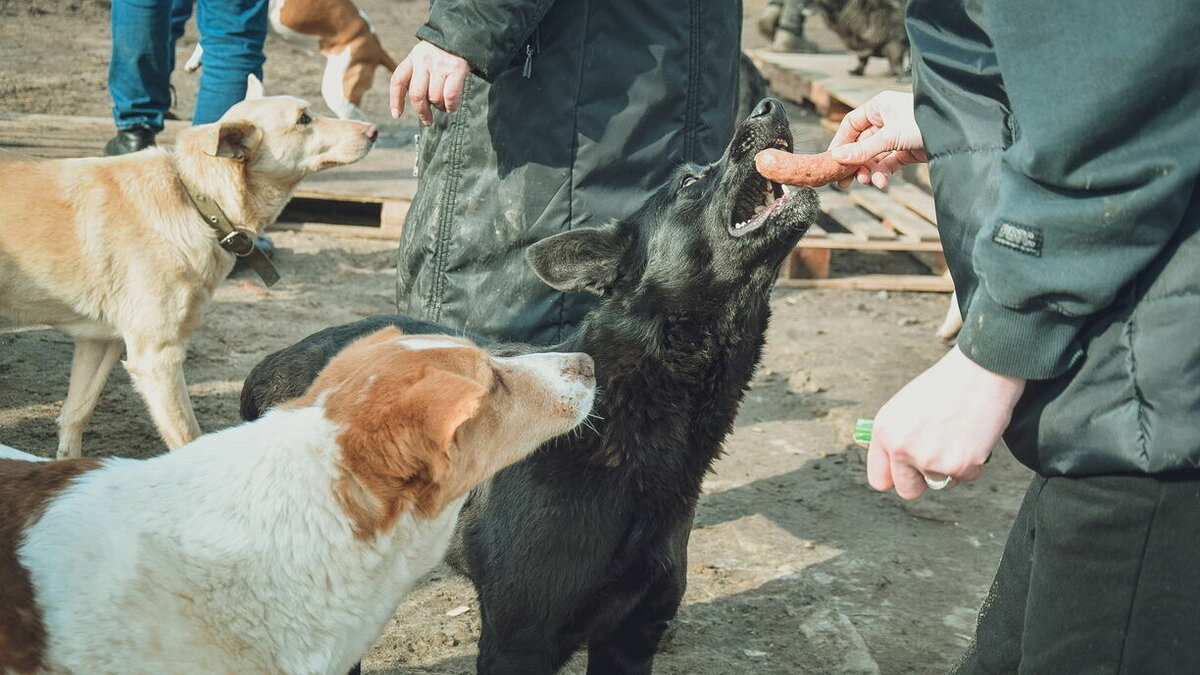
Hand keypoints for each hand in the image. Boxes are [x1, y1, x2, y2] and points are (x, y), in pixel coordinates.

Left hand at [389, 41, 469, 124]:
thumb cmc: (442, 53)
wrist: (462, 34)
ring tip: (443, 106)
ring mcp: (440, 65)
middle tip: (427, 120)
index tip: (397, 115)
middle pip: (417, 94)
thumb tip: (420, 104)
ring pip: (434, 97)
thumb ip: (418, 75)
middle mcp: (424, 60)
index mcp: (413, 58)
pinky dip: (451, 106)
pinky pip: (450, 96)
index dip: (395, 100)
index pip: (398, 80)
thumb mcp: (424, 57)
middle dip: (421, 112)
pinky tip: (451, 107)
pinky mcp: (456, 69)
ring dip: (440, 108)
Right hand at [828, 90, 926, 188]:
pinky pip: (888, 164)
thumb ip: (863, 150)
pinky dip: (883, 174)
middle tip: (844, 182)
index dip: (840, 143)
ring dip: (868, 171)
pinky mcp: (906, 150)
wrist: (958, 133)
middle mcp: (886, 120)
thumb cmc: (925, 122)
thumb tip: (837, 157)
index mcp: (880, 106)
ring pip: (873, 156)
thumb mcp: (890, 136)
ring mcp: (896, 136)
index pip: (851, 125)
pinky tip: (882, 183)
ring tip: (866, 182)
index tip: (832, 161)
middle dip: (854, 163)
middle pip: (861, 144)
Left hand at [867, 345, 1025, 499]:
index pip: (880, 479)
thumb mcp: (904, 406)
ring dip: (949, 468)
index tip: (906, 473)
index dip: (896, 477)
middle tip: (937, 456)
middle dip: (922, 480)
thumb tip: (889, 462)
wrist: (981, 372)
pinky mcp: (959, 465)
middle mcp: (901, 449)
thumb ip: (894, 436)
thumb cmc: (946, 386)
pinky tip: (972, 437)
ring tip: (956, 436)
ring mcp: (930, 459)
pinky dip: (972, 463)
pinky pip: (966, 477)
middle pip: (908, 490)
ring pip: (940, 484)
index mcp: (884, 432)